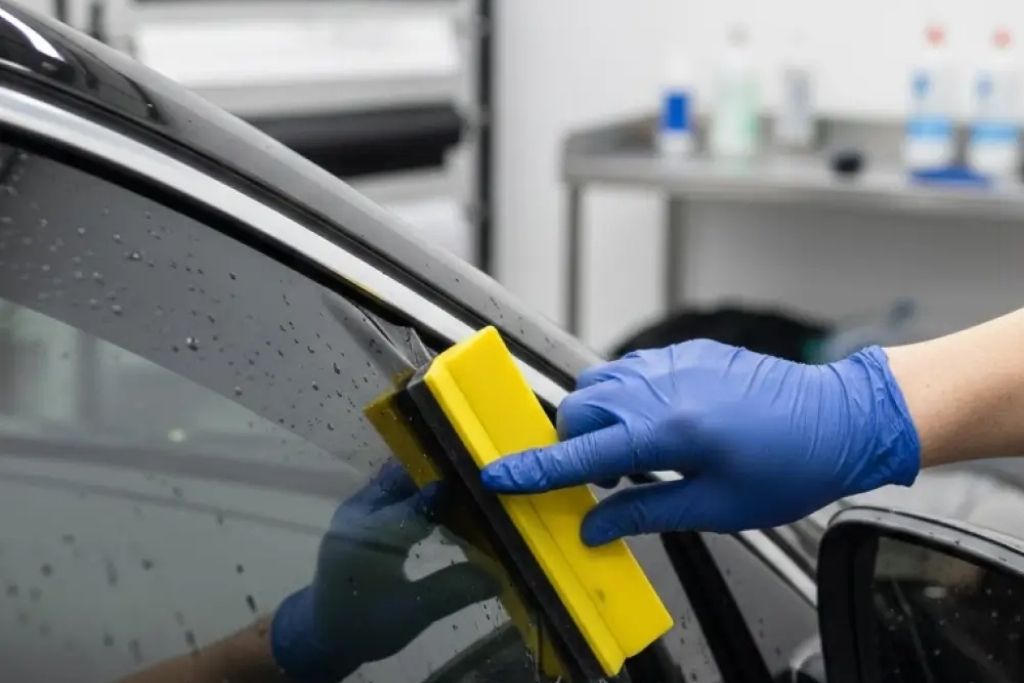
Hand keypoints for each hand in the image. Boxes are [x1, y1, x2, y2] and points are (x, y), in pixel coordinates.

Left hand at [271, 462, 496, 681]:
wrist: (322, 634)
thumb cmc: (366, 624)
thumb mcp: (414, 612)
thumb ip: (455, 588)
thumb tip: (500, 573)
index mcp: (371, 532)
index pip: (422, 498)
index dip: (457, 492)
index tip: (489, 487)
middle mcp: (359, 510)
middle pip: (406, 477)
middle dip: (441, 477)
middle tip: (479, 484)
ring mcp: (354, 509)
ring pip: (396, 480)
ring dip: (426, 482)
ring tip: (463, 491)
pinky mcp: (355, 514)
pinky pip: (388, 490)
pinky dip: (413, 491)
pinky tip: (438, 505)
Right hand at [482, 340, 919, 543]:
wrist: (840, 417)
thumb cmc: (790, 466)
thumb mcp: (716, 506)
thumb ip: (645, 513)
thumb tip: (594, 527)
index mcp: (669, 433)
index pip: (581, 455)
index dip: (535, 470)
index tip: (499, 476)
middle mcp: (663, 388)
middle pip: (578, 409)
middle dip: (571, 444)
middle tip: (604, 476)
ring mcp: (674, 362)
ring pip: (599, 382)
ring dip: (596, 417)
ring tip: (633, 450)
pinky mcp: (687, 351)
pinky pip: (631, 368)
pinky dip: (623, 395)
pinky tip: (655, 421)